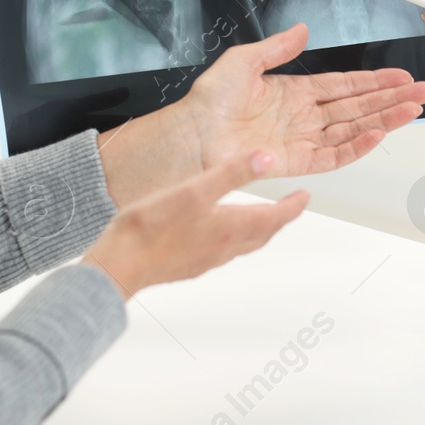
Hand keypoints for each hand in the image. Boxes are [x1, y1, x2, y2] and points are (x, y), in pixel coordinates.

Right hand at [81, 150, 309, 299]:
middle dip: (278, 219)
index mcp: (231, 228)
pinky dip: (231, 238)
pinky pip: (221, 250)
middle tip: (288, 207)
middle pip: (263, 233)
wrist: (120, 265)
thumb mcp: (195, 189)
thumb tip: (265, 158)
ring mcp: (206, 260)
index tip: (304, 197)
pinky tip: (215, 232)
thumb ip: (232, 173)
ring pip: (243, 244)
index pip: (275, 217)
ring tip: (257, 217)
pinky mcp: (188, 266)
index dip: (293, 206)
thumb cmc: (152, 229)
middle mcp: (224, 248)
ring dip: (256, 229)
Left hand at [98, 23, 424, 206]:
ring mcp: (302, 140)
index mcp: (294, 92)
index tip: (401, 77)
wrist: (192, 135)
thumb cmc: (209, 101)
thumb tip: (302, 29)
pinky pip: (334, 155)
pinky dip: (358, 145)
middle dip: (392, 99)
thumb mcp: (244, 60)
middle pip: (357, 108)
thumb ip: (278, 47)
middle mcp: (303, 117)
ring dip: (385, 119)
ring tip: (413, 109)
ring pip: (354, 130)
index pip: (344, 86)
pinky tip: (379, 133)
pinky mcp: (296, 162)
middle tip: (423, 93)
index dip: (374, 82)